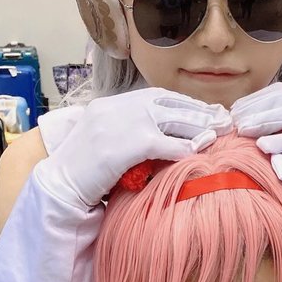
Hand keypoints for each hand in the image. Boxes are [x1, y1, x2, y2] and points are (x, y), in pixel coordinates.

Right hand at [42, 88, 232, 207]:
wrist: (59, 185)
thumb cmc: (83, 172)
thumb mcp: (105, 141)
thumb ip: (129, 131)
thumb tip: (162, 135)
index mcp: (112, 103)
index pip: (157, 95)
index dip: (185, 103)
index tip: (206, 110)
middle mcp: (117, 108)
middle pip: (169, 103)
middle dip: (199, 112)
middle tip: (223, 120)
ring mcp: (120, 124)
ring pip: (172, 120)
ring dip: (199, 127)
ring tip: (218, 135)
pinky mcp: (124, 147)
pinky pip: (164, 144)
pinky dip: (184, 148)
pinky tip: (197, 153)